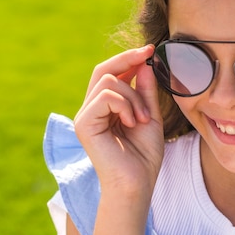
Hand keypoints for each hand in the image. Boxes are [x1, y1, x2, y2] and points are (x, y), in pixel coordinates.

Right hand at [74, 45, 163, 198]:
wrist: (136, 185)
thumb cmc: (143, 157)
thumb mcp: (149, 117)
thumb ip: (145, 92)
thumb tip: (144, 64)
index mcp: (104, 109)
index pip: (110, 74)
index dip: (128, 59)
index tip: (150, 50)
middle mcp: (91, 110)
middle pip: (103, 70)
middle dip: (127, 59)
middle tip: (148, 55)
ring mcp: (84, 117)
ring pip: (109, 82)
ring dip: (133, 96)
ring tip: (142, 119)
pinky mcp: (84, 124)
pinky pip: (106, 96)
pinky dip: (125, 104)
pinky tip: (133, 122)